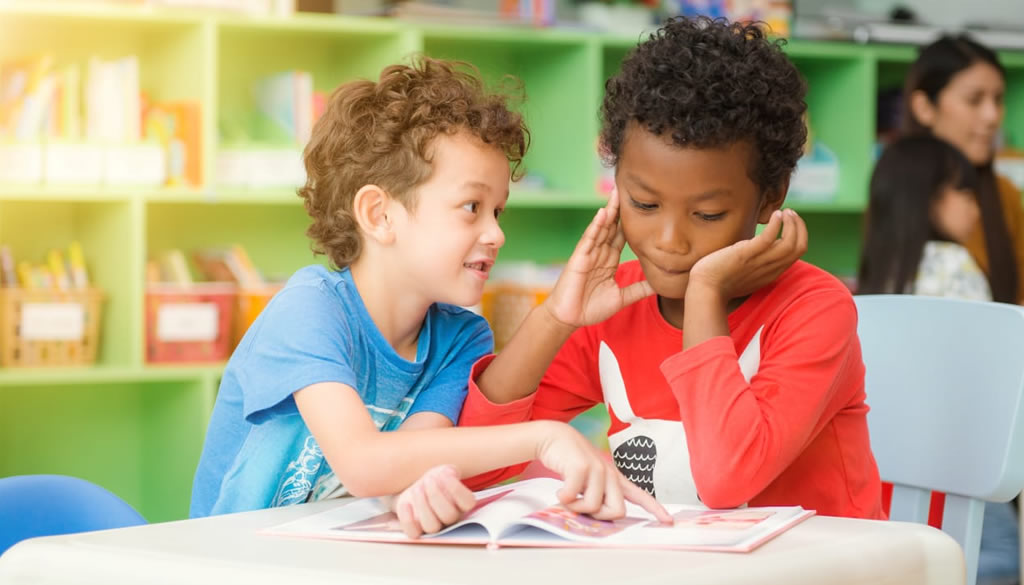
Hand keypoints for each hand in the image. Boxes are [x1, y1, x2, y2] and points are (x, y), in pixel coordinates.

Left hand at [391, 464, 476, 538]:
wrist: (418, 489)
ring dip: (423, 505)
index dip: (457, 489)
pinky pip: (413, 532)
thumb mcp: (443, 472)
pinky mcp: (416, 529)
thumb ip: (448, 472)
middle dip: (436, 495)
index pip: (468, 502)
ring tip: (417, 489)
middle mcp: (450, 519)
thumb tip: (449, 473)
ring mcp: (434, 526)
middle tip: (429, 479)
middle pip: (449, 515)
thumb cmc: (435, 481)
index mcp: (462, 504)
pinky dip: (408, 519)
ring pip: (432, 526)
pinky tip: (406, 503)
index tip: (446, 474)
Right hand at [533, 421, 672, 523]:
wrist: (554, 436)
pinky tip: (559, 489)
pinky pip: (573, 498)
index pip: (640, 495)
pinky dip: (563, 498)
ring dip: (575, 507)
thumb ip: (597, 494)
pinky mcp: (582, 467)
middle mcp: (610, 473)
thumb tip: (596, 516)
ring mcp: (597, 469)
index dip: (655, 509)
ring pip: (594, 507)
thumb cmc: (569, 461)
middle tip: (582, 506)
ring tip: (566, 494)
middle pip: (617, 511)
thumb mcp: (588, 478)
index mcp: (614, 478)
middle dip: (598, 516)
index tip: (668, 521)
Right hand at [542, 188, 654, 327]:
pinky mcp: (579, 258)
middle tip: (629, 189)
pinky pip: (589, 239)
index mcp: (609, 261)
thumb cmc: (591, 308)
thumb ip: (639, 289)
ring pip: (601, 229)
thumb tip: (660, 284)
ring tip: (617, 194)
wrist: (570, 318)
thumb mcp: (621, 298)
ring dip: (609, 212)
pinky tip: (603, 213)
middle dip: (620, 209)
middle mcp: (599, 254)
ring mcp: (588, 254)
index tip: (643, 208)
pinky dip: (596, 226)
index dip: (631, 223)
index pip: (621, 237)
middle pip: (612, 227)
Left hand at [688, 209, 807, 301]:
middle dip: (799, 227)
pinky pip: (769, 238)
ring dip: (792, 224)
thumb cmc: (720, 282)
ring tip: (785, 212)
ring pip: (790, 243)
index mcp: (771, 273)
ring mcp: (759, 262)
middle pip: (799, 248)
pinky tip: (775, 214)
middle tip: (790, 213)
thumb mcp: (745, 273)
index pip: (797, 254)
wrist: (705, 290)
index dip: (799, 235)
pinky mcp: (746, 255)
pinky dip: (776, 225)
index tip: (791, 222)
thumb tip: (754, 249)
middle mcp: (770, 269)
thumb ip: (755, 263)